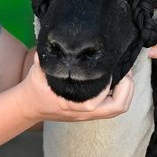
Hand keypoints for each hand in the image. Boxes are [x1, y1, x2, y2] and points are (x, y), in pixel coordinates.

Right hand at [14, 61, 136, 125]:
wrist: (29, 107)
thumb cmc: (35, 88)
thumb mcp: (38, 70)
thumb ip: (47, 58)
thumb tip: (55, 42)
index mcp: (75, 104)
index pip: (102, 96)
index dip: (112, 81)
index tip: (110, 65)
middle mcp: (86, 112)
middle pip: (119, 107)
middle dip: (127, 87)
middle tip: (125, 70)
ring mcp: (90, 114)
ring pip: (119, 108)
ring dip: (126, 91)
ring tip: (124, 74)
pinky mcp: (92, 112)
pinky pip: (114, 106)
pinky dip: (121, 94)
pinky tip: (116, 79)